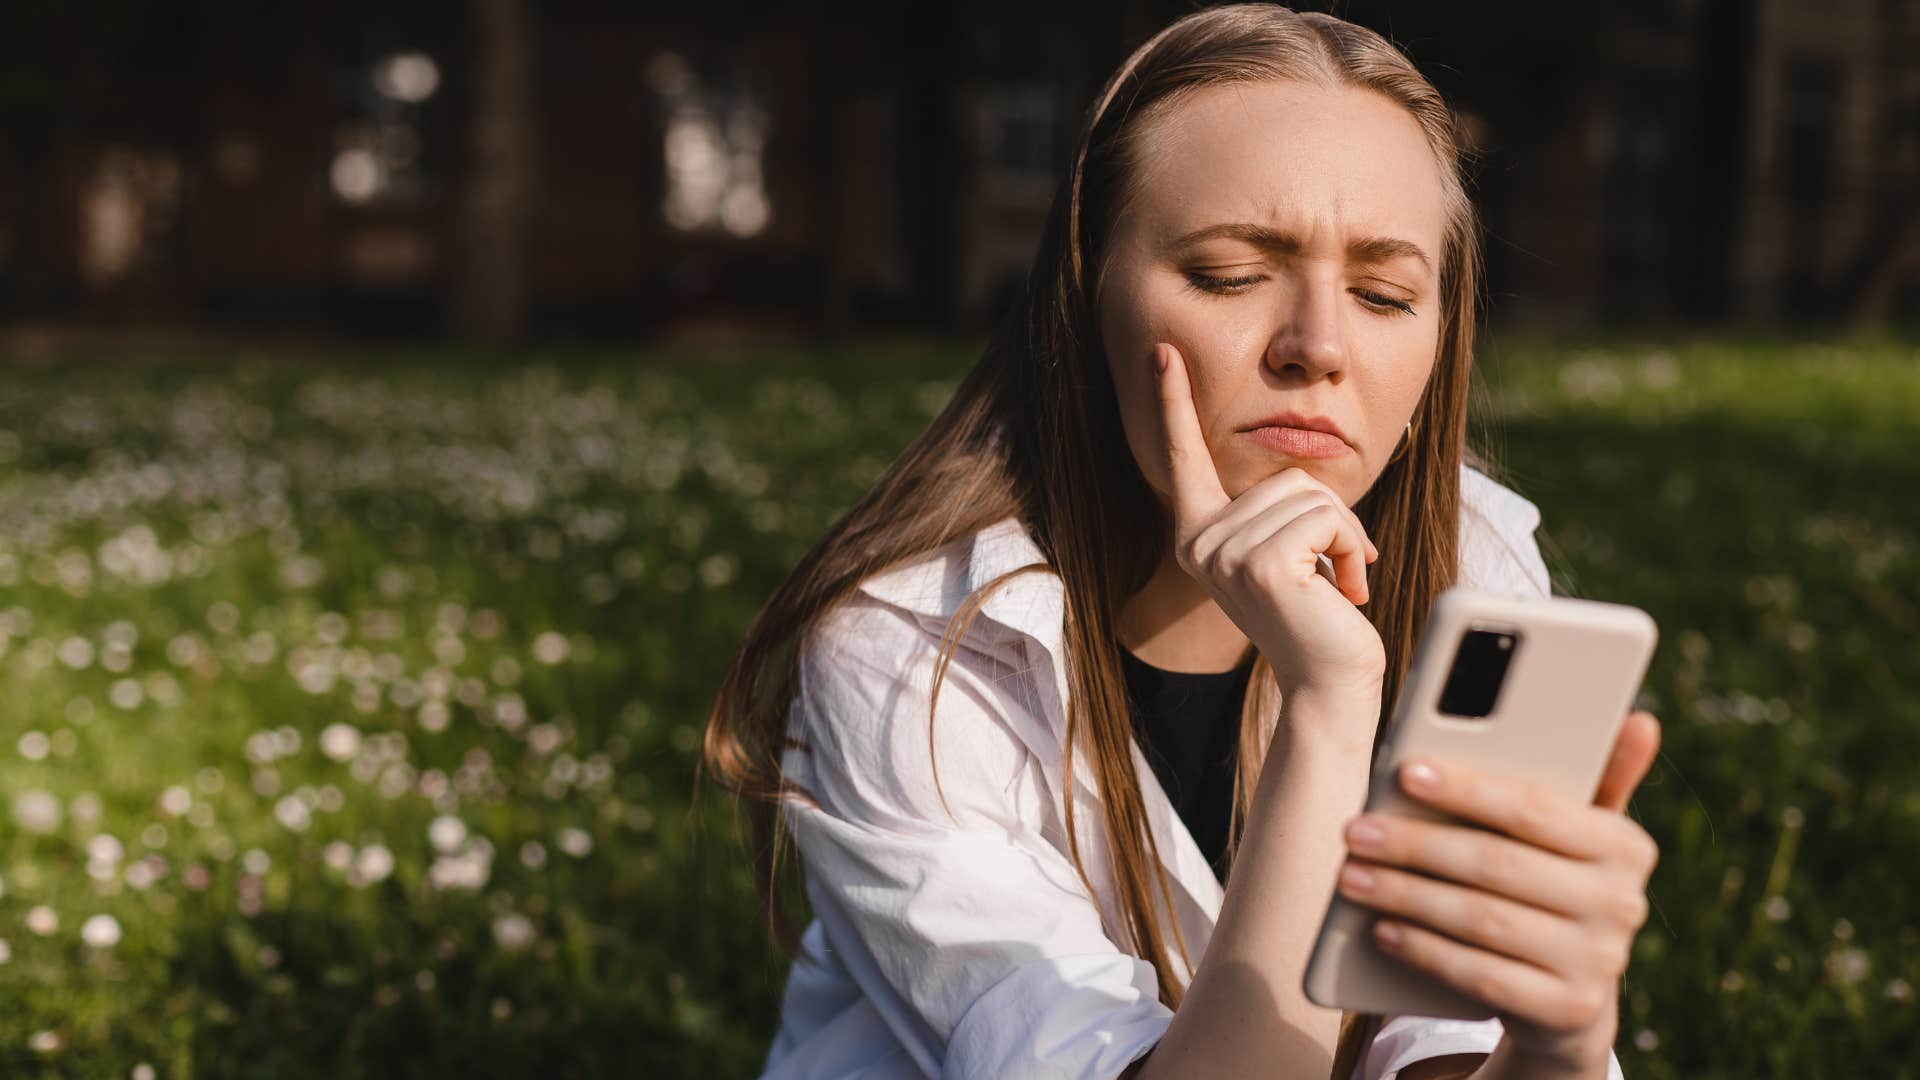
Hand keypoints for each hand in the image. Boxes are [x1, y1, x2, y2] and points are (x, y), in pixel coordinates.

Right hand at [1152, 341, 1384, 701]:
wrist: (1329, 683)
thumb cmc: (1318, 620)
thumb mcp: (1289, 553)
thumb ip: (1279, 513)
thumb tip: (1297, 486)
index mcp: (1199, 536)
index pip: (1185, 459)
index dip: (1174, 403)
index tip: (1163, 352)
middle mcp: (1199, 543)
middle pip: (1286, 476)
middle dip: (1331, 517)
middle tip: (1335, 572)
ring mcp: (1224, 553)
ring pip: (1310, 495)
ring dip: (1344, 536)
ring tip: (1337, 586)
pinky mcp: (1260, 563)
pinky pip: (1325, 519)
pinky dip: (1350, 549)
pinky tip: (1343, 592)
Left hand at [1333, 711, 1662, 1073]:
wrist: (1568, 1000)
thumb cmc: (1553, 888)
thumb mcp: (1575, 837)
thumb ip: (1592, 778)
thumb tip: (1640, 719)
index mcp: (1625, 845)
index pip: (1535, 808)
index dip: (1466, 789)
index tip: (1405, 771)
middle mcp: (1622, 903)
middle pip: (1497, 864)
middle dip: (1416, 845)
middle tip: (1356, 831)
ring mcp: (1599, 962)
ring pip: (1483, 920)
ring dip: (1408, 896)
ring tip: (1352, 876)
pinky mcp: (1567, 1011)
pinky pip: (1482, 976)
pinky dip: (1426, 951)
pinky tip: (1383, 930)